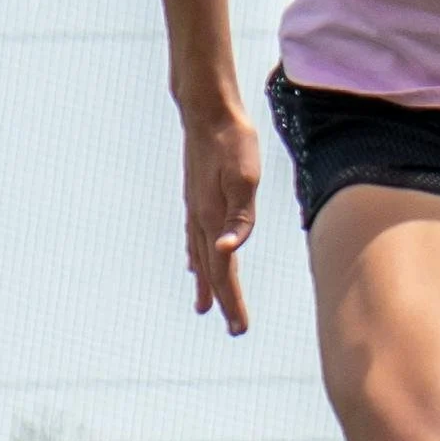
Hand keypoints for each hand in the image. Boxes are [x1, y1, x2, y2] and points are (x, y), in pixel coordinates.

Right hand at [181, 111, 259, 334]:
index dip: (232, 301)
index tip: (238, 328)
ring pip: (201, 256)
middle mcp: (200, 220)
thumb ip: (239, 218)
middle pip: (212, 270)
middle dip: (224, 300)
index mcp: (213, 219)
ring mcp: (194, 209)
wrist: (207, 111)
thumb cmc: (233, 142)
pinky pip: (195, 239)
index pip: (223, 271)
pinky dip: (197, 257)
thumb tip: (227, 252)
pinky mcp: (195, 198)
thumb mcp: (245, 178)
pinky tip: (196, 264)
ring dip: (206, 283)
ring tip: (205, 307)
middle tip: (234, 329)